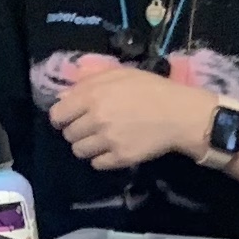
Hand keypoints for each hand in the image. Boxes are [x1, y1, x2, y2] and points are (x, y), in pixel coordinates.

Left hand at [51, 60, 219, 172]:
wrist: (180, 114)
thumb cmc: (151, 89)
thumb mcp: (120, 74)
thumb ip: (89, 82)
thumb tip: (63, 96)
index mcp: (93, 95)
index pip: (58, 114)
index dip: (61, 118)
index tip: (69, 119)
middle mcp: (97, 118)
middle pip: (69, 134)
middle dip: (77, 131)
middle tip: (92, 128)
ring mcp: (108, 140)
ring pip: (79, 151)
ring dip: (87, 147)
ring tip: (102, 140)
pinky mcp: (120, 158)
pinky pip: (97, 164)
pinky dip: (102, 159)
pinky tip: (113, 150)